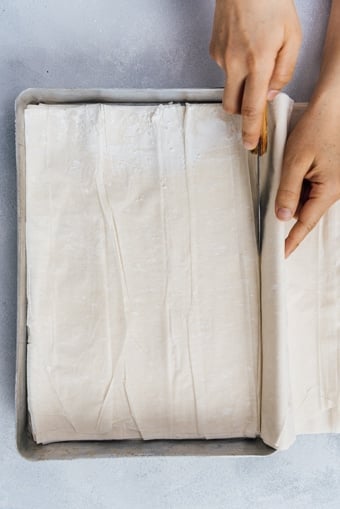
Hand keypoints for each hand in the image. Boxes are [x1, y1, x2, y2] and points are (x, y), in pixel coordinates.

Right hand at [209, 0, 301, 148]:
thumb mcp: (292, 37)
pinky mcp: (214, 51)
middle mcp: (235, 64)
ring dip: (240, 85)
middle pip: (232, 106)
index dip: (250, 130)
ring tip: (253, 59)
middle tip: (252, 104)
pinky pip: (225, 70)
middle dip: (241, 112)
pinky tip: (244, 46)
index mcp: (258, 62)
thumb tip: (271, 94)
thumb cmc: (271, 3)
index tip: (249, 144)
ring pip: (229, 87)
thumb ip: (284, 71)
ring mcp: (221, 58)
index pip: (251, 107)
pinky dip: (235, 66)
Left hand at [275, 92, 339, 257]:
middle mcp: (336, 189)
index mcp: (329, 189)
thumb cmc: (318, 127)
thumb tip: (283, 216)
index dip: (293, 240)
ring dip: (294, 194)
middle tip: (273, 207)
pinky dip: (300, 185)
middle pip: (307, 211)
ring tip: (288, 173)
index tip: (282, 254)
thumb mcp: (295, 161)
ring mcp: (335, 181)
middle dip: (289, 210)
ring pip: (309, 199)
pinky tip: (294, 171)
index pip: (306, 223)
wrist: (334, 105)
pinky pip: (313, 187)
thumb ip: (288, 191)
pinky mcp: (332, 173)